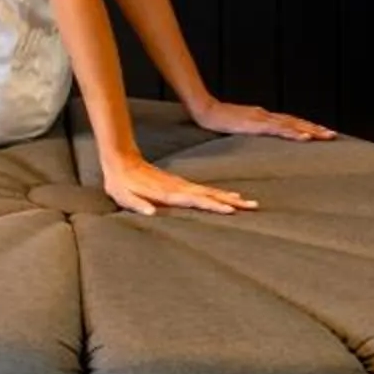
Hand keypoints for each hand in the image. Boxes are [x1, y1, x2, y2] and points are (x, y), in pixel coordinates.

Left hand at [103, 154, 256, 217]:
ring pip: (209, 191)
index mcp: (167, 194)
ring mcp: (181, 185)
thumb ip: (137, 204)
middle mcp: (178, 188)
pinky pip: (204, 189)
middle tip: (251, 206)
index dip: (212, 205)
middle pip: (209, 195)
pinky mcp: (180, 184)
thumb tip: (151, 212)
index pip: (194, 201)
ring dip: (229, 197)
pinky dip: (219, 193)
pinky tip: (228, 195)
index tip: (230, 210)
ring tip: (248, 202)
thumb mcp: (123, 196)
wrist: (121, 160)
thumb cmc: (121, 183)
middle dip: (230, 201)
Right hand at [190, 98, 335, 141]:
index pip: (289, 121)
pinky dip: (294, 133)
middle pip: (295, 121)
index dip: (306, 126)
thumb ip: (249, 127)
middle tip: (333, 135)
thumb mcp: (238, 125)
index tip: (321, 132)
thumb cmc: (217, 118)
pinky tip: (304, 138)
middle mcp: (266, 115)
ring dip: (310, 130)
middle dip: (315, 128)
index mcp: (262, 116)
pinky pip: (279, 129)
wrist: (204, 110)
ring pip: (291, 124)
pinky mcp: (256, 123)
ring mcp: (262, 118)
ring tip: (326, 136)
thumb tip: (258, 134)